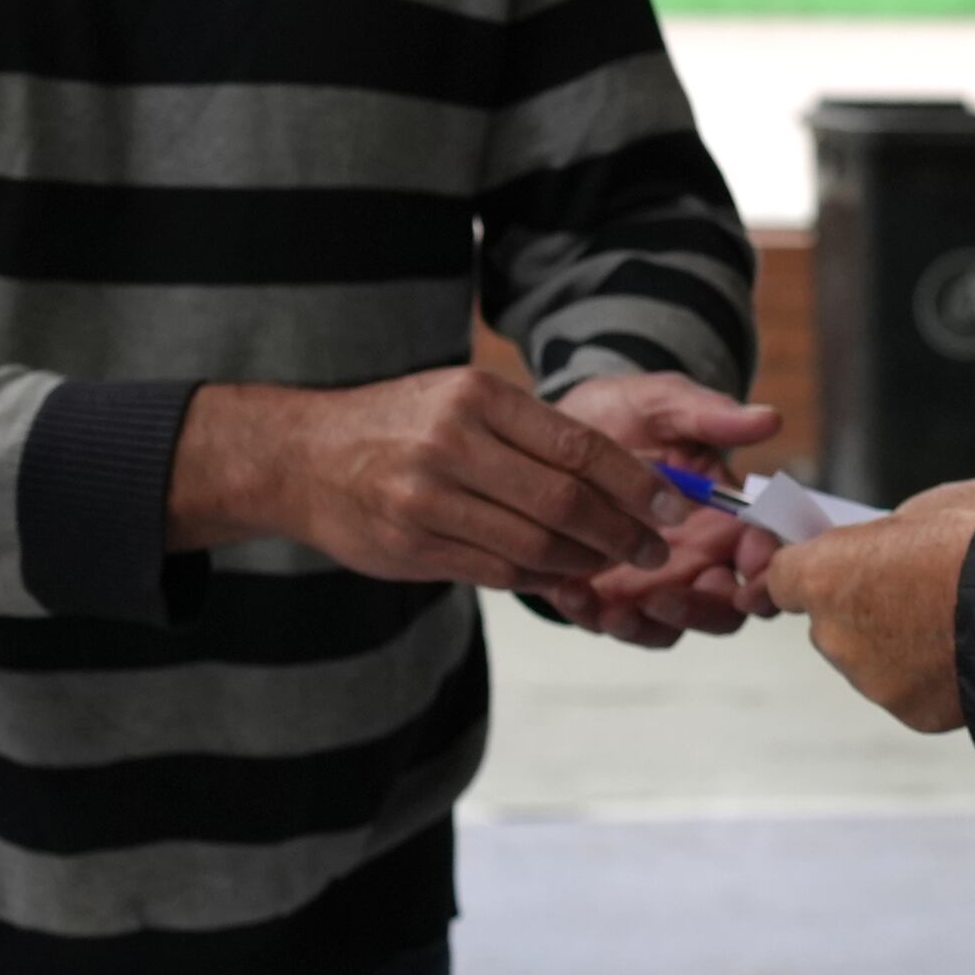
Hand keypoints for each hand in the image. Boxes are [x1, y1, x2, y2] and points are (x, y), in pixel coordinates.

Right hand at [169, 364, 679, 592]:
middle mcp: (451, 445)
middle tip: (655, 547)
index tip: (673, 504)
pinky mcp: (412, 548)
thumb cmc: (399, 422)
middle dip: (624, 531)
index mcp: (475, 397)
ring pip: (535, 545)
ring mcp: (427, 501)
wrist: (301, 456)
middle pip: (564, 502)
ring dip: (589, 562)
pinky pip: (499, 572)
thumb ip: (533, 432)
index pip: (578, 445)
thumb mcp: (463, 396)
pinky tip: (569, 575)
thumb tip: (625, 477)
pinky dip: (544, 578)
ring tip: (618, 565)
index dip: (635, 482)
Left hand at [540, 372, 786, 646]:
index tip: (751, 558)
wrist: (557, 431)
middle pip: (728, 608)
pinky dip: (593, 615)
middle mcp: (698, 557)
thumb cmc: (622, 414)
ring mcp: (653, 582)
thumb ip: (711, 415)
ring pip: (672, 627)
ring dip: (649, 625)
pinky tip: (569, 589)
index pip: (767, 556)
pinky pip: (610, 621)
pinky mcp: (605, 593)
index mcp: (727, 518)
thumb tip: (770, 418)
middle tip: (673, 597)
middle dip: (708, 611)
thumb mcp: (664, 403)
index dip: (769, 566)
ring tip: (617, 608)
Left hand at [751, 476, 974, 732]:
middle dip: (859, 607)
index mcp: (826, 574)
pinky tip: (970, 651)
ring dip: (895, 644)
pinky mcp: (911, 714)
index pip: (781, 576)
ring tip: (954, 620)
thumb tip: (886, 550)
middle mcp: (836, 634)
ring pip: (868, 660)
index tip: (824, 566)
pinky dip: (928, 675)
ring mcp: (873, 681)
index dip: (805, 569)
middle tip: (914, 587)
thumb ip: (886, 538)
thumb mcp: (929, 509)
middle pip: (828, 621)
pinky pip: (907, 689)